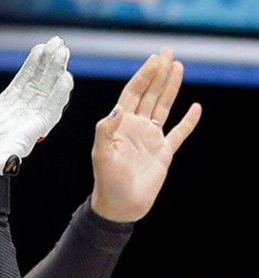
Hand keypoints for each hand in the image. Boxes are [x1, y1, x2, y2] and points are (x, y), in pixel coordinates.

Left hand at [0, 36, 73, 174]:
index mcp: (1, 112)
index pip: (21, 84)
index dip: (31, 66)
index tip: (41, 47)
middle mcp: (16, 116)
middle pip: (36, 85)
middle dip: (48, 65)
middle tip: (59, 43)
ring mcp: (26, 124)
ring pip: (45, 94)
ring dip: (55, 73)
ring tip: (63, 53)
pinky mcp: (32, 133)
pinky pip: (49, 111)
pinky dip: (58, 96)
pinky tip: (65, 79)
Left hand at [90, 48, 201, 222]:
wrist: (120, 206)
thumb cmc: (107, 183)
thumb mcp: (101, 156)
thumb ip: (105, 132)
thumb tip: (117, 110)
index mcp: (120, 126)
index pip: (132, 94)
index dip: (144, 76)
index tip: (155, 59)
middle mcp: (136, 128)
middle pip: (149, 94)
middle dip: (158, 73)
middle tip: (168, 52)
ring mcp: (150, 138)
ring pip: (163, 107)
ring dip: (171, 88)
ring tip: (178, 67)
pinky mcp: (164, 152)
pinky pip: (179, 133)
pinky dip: (189, 121)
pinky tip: (195, 107)